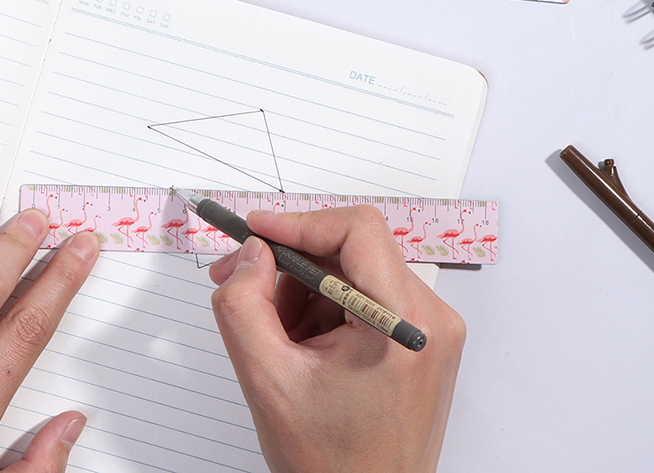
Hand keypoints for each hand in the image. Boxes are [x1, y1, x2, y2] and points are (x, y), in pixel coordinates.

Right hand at [209, 206, 465, 472]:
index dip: (299, 223)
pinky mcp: (416, 339)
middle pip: (350, 252)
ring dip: (302, 292)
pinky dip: (322, 310)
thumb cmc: (331, 465)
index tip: (256, 232)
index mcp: (403, 324)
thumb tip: (250, 254)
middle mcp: (428, 319)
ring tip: (274, 335)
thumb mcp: (268, 380)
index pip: (357, 231)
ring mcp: (426, 330)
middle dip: (289, 266)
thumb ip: (243, 306)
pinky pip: (362, 297)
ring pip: (351, 273)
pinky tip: (299, 345)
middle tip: (242, 280)